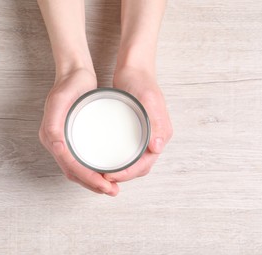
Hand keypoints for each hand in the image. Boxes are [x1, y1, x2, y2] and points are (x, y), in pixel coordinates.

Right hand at [39, 68, 119, 195]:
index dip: (87, 178)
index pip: (70, 166)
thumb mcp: (59, 101)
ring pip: (78, 170)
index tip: (104, 185)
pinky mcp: (74, 138)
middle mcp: (56, 143)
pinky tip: (105, 173)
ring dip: (93, 181)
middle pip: (74, 172)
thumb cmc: (68, 85)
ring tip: (110, 188)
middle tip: (111, 191)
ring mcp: (65, 141)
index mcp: (51, 137)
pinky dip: (93, 171)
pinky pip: (82, 160)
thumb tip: (57, 148)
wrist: (74, 73)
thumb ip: (53, 124)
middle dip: (92, 184)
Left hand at [103, 67, 172, 182]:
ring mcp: (144, 136)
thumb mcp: (149, 99)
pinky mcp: (134, 131)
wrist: (134, 69)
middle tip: (102, 179)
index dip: (128, 174)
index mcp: (161, 135)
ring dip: (119, 172)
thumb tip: (157, 148)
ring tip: (101, 173)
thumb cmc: (142, 82)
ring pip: (133, 162)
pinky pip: (127, 152)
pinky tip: (103, 160)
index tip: (110, 176)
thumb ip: (156, 122)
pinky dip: (117, 160)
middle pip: (139, 167)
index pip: (145, 165)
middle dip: (122, 177)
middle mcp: (154, 139)